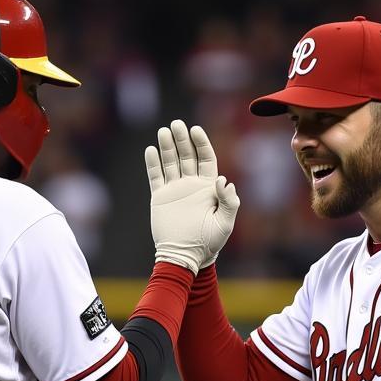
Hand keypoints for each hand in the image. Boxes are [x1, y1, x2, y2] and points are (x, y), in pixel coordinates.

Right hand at [144, 119, 239, 273]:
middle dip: (182, 139)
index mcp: (208, 187)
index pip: (205, 158)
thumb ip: (229, 202)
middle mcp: (191, 184)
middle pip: (187, 156)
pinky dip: (153, 164)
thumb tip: (224, 180)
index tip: (195, 130)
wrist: (186, 256)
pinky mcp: (160, 198)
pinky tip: (151, 150)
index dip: (201, 143)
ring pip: (170, 162)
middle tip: (176, 124)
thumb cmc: (210, 242)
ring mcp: (175, 190)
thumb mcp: (225, 223)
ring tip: (163, 132)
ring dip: (167, 146)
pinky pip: (155, 177)